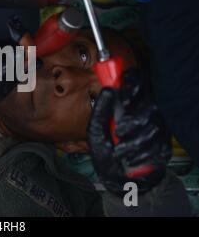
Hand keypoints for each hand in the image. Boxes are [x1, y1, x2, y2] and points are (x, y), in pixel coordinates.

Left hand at [87, 68, 171, 195]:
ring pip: (154, 125)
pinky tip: (130, 159)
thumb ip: (100, 111)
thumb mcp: (95, 131)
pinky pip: (159, 143)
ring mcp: (157, 125)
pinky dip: (141, 153)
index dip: (133, 85)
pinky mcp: (165, 142)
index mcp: (126, 102)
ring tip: (119, 150)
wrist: (117, 178)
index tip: (123, 99)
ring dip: (133, 140)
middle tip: (119, 131)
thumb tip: (107, 90)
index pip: (136, 81)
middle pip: (150, 103)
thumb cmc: (105, 150)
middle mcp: (143, 110)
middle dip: (133, 119)